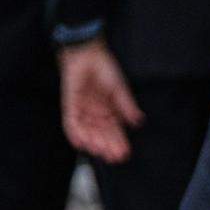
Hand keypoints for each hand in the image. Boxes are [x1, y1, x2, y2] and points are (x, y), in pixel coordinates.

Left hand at [59, 40, 142, 163]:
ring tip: (99, 151)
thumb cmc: (103, 65)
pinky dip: (74, 132)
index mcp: (110, 109)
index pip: (115, 129)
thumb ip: (127, 105)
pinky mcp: (70, 103)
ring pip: (87, 130)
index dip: (119, 141)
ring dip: (93, 141)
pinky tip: (79, 143)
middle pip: (101, 133)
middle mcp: (96, 111)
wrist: (86, 52)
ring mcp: (83, 108)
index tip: (124, 153)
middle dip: (107, 145)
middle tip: (113, 157)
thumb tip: (138, 121)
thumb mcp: (120, 87)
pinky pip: (71, 121)